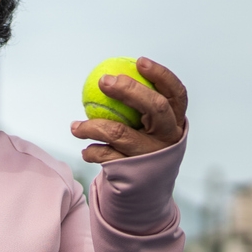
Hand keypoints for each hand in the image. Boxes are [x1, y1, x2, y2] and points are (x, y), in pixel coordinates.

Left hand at [71, 56, 187, 163]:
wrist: (147, 189)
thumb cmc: (144, 145)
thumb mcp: (150, 126)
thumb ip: (139, 103)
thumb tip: (113, 74)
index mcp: (175, 121)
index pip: (176, 93)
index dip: (161, 75)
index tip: (140, 62)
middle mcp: (168, 137)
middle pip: (156, 107)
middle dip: (130, 90)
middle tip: (104, 81)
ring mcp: (153, 154)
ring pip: (121, 134)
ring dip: (93, 126)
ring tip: (75, 126)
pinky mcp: (136, 172)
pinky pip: (108, 156)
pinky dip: (93, 152)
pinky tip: (86, 149)